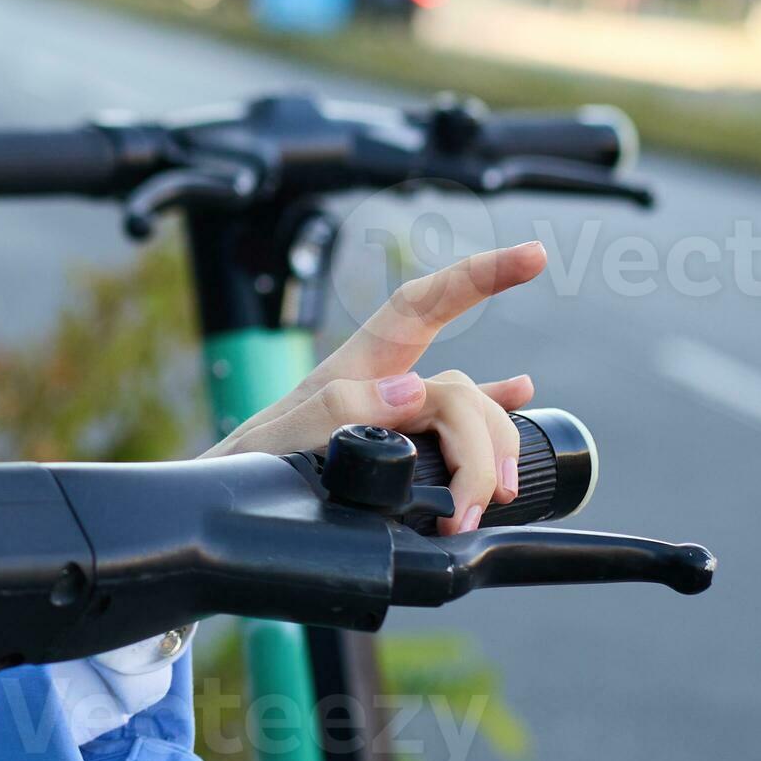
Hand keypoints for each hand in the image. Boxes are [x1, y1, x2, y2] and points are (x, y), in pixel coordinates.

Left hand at [202, 241, 546, 534]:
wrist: (226, 506)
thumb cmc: (245, 469)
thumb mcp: (279, 441)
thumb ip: (338, 409)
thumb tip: (413, 388)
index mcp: (355, 368)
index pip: (421, 304)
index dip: (477, 276)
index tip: (533, 255)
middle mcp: (383, 383)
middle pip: (460, 388)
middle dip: (486, 440)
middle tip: (477, 504)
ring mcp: (396, 413)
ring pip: (469, 415)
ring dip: (490, 456)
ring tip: (485, 504)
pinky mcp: (402, 445)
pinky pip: (462, 421)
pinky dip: (495, 409)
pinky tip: (522, 395)